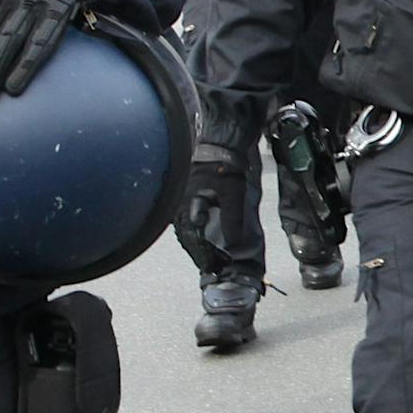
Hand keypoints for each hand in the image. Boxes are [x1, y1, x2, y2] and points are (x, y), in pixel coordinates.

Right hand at [173, 152, 253, 275]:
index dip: (204, 253)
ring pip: (184, 230)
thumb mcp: (233, 194)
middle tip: (211, 267)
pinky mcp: (184, 198)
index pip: (193, 237)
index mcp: (188, 205)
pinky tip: (200, 240)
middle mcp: (179, 205)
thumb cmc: (224, 167)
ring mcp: (179, 202)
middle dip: (199, 253)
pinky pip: (185, 221)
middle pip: (186, 236)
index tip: (214, 264)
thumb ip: (232, 219)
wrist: (219, 146)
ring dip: (195, 245)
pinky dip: (193, 233)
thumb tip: (232, 245)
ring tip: (207, 259)